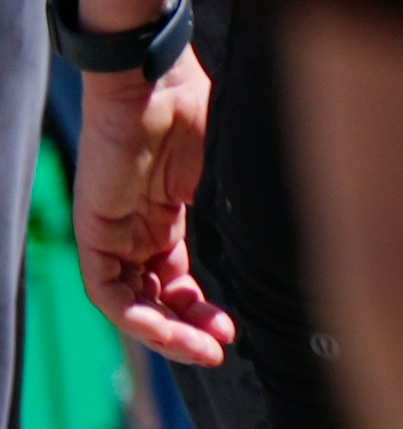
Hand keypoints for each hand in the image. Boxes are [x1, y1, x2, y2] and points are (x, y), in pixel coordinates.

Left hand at [72, 58, 232, 370]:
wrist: (154, 80)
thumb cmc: (193, 107)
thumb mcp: (222, 169)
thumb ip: (232, 207)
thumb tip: (283, 233)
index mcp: (167, 215)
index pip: (176, 279)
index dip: (200, 310)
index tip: (231, 330)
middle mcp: (137, 230)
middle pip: (154, 297)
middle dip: (187, 329)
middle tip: (219, 347)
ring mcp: (113, 232)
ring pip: (130, 302)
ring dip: (165, 331)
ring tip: (202, 348)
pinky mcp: (93, 231)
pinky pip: (106, 288)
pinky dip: (134, 315)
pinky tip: (167, 328)